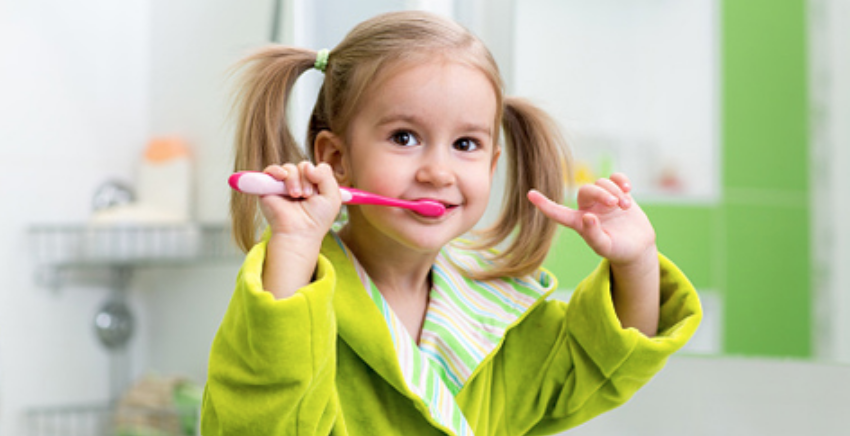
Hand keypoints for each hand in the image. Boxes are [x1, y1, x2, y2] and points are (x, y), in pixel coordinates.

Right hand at [258, 161, 341, 240]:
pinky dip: (277, 170)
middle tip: (307, 196)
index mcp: (315, 186)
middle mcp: (300, 184)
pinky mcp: (269, 187)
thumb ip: (326, 175)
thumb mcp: (332, 196)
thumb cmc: (317, 219)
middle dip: (307, 180)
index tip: (319, 191)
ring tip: (296, 195)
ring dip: (295, 180)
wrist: (299, 232)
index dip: (319, 175)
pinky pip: (271, 169)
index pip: (318, 168)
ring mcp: (284, 185)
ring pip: (290, 168)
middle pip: (304, 166)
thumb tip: (307, 165)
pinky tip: (282, 177)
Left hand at [528, 173, 655, 267]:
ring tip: (625, 206)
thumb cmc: (618, 250)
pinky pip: (615, 178)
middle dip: (600, 193)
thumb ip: (593, 235)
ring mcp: (603, 199)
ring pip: (602, 183)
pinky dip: (621, 180)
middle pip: (586, 190)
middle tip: (614, 204)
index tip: (529, 194)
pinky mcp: (618, 193)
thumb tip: (587, 217)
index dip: (544, 204)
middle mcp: (588, 208)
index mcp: (578, 222)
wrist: (638, 247)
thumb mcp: (604, 247)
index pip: (558, 212)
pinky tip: (628, 188)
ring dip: (614, 191)